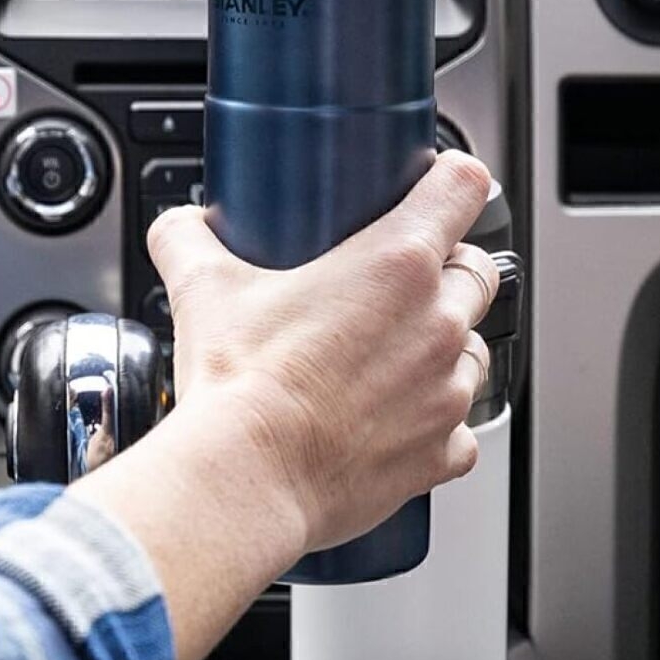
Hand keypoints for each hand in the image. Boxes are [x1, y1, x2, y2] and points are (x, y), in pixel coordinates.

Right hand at [147, 150, 498, 556]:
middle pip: (477, 271)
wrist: (247, 478)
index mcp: (397, 263)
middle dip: (446, 272)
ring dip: (443, 348)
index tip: (436, 190)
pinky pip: (462, 431)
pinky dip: (437, 426)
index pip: (462, 186)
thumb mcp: (203, 288)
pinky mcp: (440, 451)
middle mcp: (437, 322)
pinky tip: (396, 423)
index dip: (451, 181)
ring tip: (390, 359)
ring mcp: (445, 390)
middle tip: (395, 287)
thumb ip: (188, 238)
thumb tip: (182, 225)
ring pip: (474, 350)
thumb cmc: (240, 387)